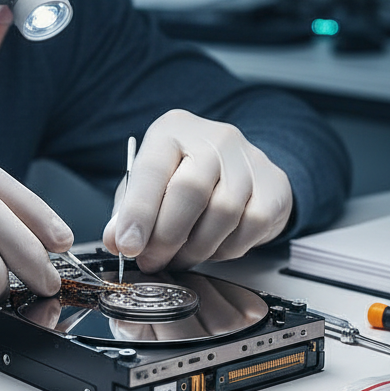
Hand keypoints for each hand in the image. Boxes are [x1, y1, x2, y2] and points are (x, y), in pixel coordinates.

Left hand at [102, 110, 291, 271]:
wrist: (238, 169)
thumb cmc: (185, 176)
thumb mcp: (148, 186)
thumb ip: (128, 212)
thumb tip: (115, 240)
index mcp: (174, 130)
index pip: (152, 169)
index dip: (138, 212)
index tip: (127, 246)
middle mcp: (215, 138)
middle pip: (190, 191)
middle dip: (167, 237)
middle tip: (152, 261)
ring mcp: (249, 159)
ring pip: (223, 213)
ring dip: (196, 248)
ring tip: (181, 257)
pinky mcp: (274, 185)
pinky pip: (251, 226)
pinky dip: (228, 248)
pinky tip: (214, 246)